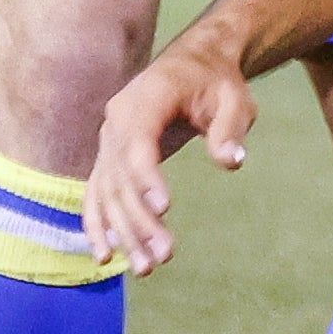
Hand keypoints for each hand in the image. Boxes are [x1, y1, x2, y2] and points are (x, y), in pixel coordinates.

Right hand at [88, 44, 259, 274]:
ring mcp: (108, 139)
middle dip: (139, 219)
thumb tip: (232, 161)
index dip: (146, 177)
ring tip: (146, 268)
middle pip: (121, 176)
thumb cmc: (217, 82)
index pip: (138, 143)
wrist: (193, 65)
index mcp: (147, 97)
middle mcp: (117, 119)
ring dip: (124, 232)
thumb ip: (231, 127)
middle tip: (164, 255)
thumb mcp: (236, 99)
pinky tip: (105, 256)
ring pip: (108, 192)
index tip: (164, 210)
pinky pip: (96, 193)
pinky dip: (98, 224)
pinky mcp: (108, 157)